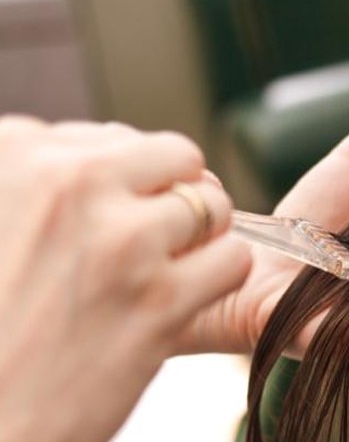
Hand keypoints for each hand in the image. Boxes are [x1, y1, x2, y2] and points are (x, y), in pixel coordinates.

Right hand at [0, 118, 250, 441]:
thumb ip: (36, 185)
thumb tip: (98, 157)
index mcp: (19, 156)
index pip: (114, 138)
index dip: (130, 179)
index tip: (118, 212)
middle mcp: (72, 187)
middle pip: (177, 157)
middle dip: (181, 192)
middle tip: (166, 234)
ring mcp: (121, 244)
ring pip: (213, 206)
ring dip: (205, 237)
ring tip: (175, 269)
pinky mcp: (161, 303)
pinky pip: (234, 259)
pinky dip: (221, 274)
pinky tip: (189, 297)